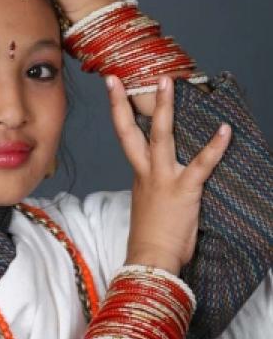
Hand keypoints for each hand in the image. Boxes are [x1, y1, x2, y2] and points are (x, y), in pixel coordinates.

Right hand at [106, 74, 231, 274]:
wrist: (152, 260)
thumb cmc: (152, 238)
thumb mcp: (149, 204)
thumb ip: (154, 185)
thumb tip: (162, 177)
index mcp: (139, 174)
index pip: (125, 135)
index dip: (117, 108)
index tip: (113, 85)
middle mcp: (146, 172)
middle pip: (130, 132)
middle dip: (123, 103)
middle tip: (119, 78)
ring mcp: (163, 179)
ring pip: (161, 137)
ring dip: (165, 109)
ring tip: (167, 82)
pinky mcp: (184, 190)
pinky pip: (201, 165)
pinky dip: (214, 147)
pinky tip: (225, 130)